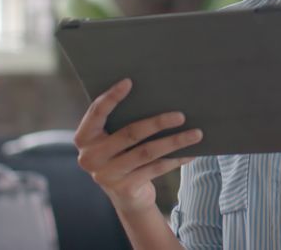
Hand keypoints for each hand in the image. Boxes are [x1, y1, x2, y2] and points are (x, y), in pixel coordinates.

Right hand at [74, 78, 202, 212]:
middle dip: (158, 123)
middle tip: (181, 115)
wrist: (126, 198)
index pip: (96, 112)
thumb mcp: (114, 140)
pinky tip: (192, 153)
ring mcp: (107, 175)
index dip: (112, 97)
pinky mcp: (125, 188)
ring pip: (147, 152)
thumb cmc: (123, 156)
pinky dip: (176, 159)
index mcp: (84, 138)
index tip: (129, 81)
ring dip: (174, 141)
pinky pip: (156, 169)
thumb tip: (156, 96)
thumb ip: (121, 122)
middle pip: (130, 133)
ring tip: (196, 133)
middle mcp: (90, 157)